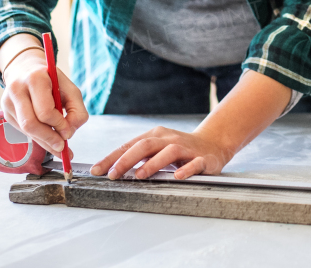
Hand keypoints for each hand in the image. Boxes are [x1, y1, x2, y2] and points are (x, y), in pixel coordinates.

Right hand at [0, 46, 87, 155]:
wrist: (26, 69)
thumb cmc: (51, 80)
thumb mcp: (70, 88)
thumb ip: (77, 110)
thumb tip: (69, 133)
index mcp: (35, 79)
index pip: (44, 111)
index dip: (58, 125)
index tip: (68, 132)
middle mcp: (17, 89)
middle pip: (30, 124)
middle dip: (48, 139)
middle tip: (63, 148)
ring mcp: (8, 102)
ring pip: (25, 130)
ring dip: (44, 142)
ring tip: (58, 147)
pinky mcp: (6, 113)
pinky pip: (23, 131)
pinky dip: (37, 137)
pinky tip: (47, 138)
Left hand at [91, 127, 233, 179]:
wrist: (213, 144)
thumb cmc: (180, 149)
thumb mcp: (158, 149)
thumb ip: (139, 156)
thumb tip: (113, 169)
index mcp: (156, 136)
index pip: (130, 145)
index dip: (112, 157)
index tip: (97, 170)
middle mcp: (169, 139)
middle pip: (146, 145)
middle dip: (127, 159)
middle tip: (113, 174)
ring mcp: (186, 148)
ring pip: (168, 152)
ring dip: (153, 164)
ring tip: (139, 175)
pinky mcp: (203, 159)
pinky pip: (194, 163)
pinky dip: (186, 169)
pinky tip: (177, 176)